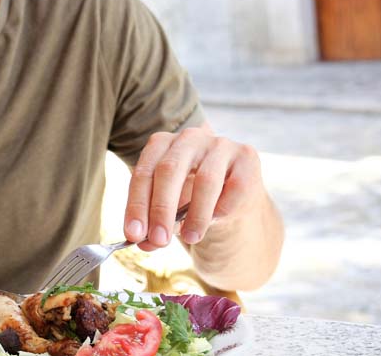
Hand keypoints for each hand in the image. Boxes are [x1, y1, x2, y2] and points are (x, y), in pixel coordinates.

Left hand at [124, 125, 263, 251]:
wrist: (232, 198)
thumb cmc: (191, 201)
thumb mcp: (169, 211)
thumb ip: (155, 225)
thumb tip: (144, 242)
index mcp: (161, 143)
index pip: (144, 173)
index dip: (137, 204)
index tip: (133, 234)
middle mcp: (189, 138)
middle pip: (169, 170)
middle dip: (161, 208)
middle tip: (158, 240)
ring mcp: (220, 144)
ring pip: (205, 180)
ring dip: (196, 215)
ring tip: (190, 238)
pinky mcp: (247, 157)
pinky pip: (235, 187)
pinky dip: (223, 209)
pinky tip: (217, 221)